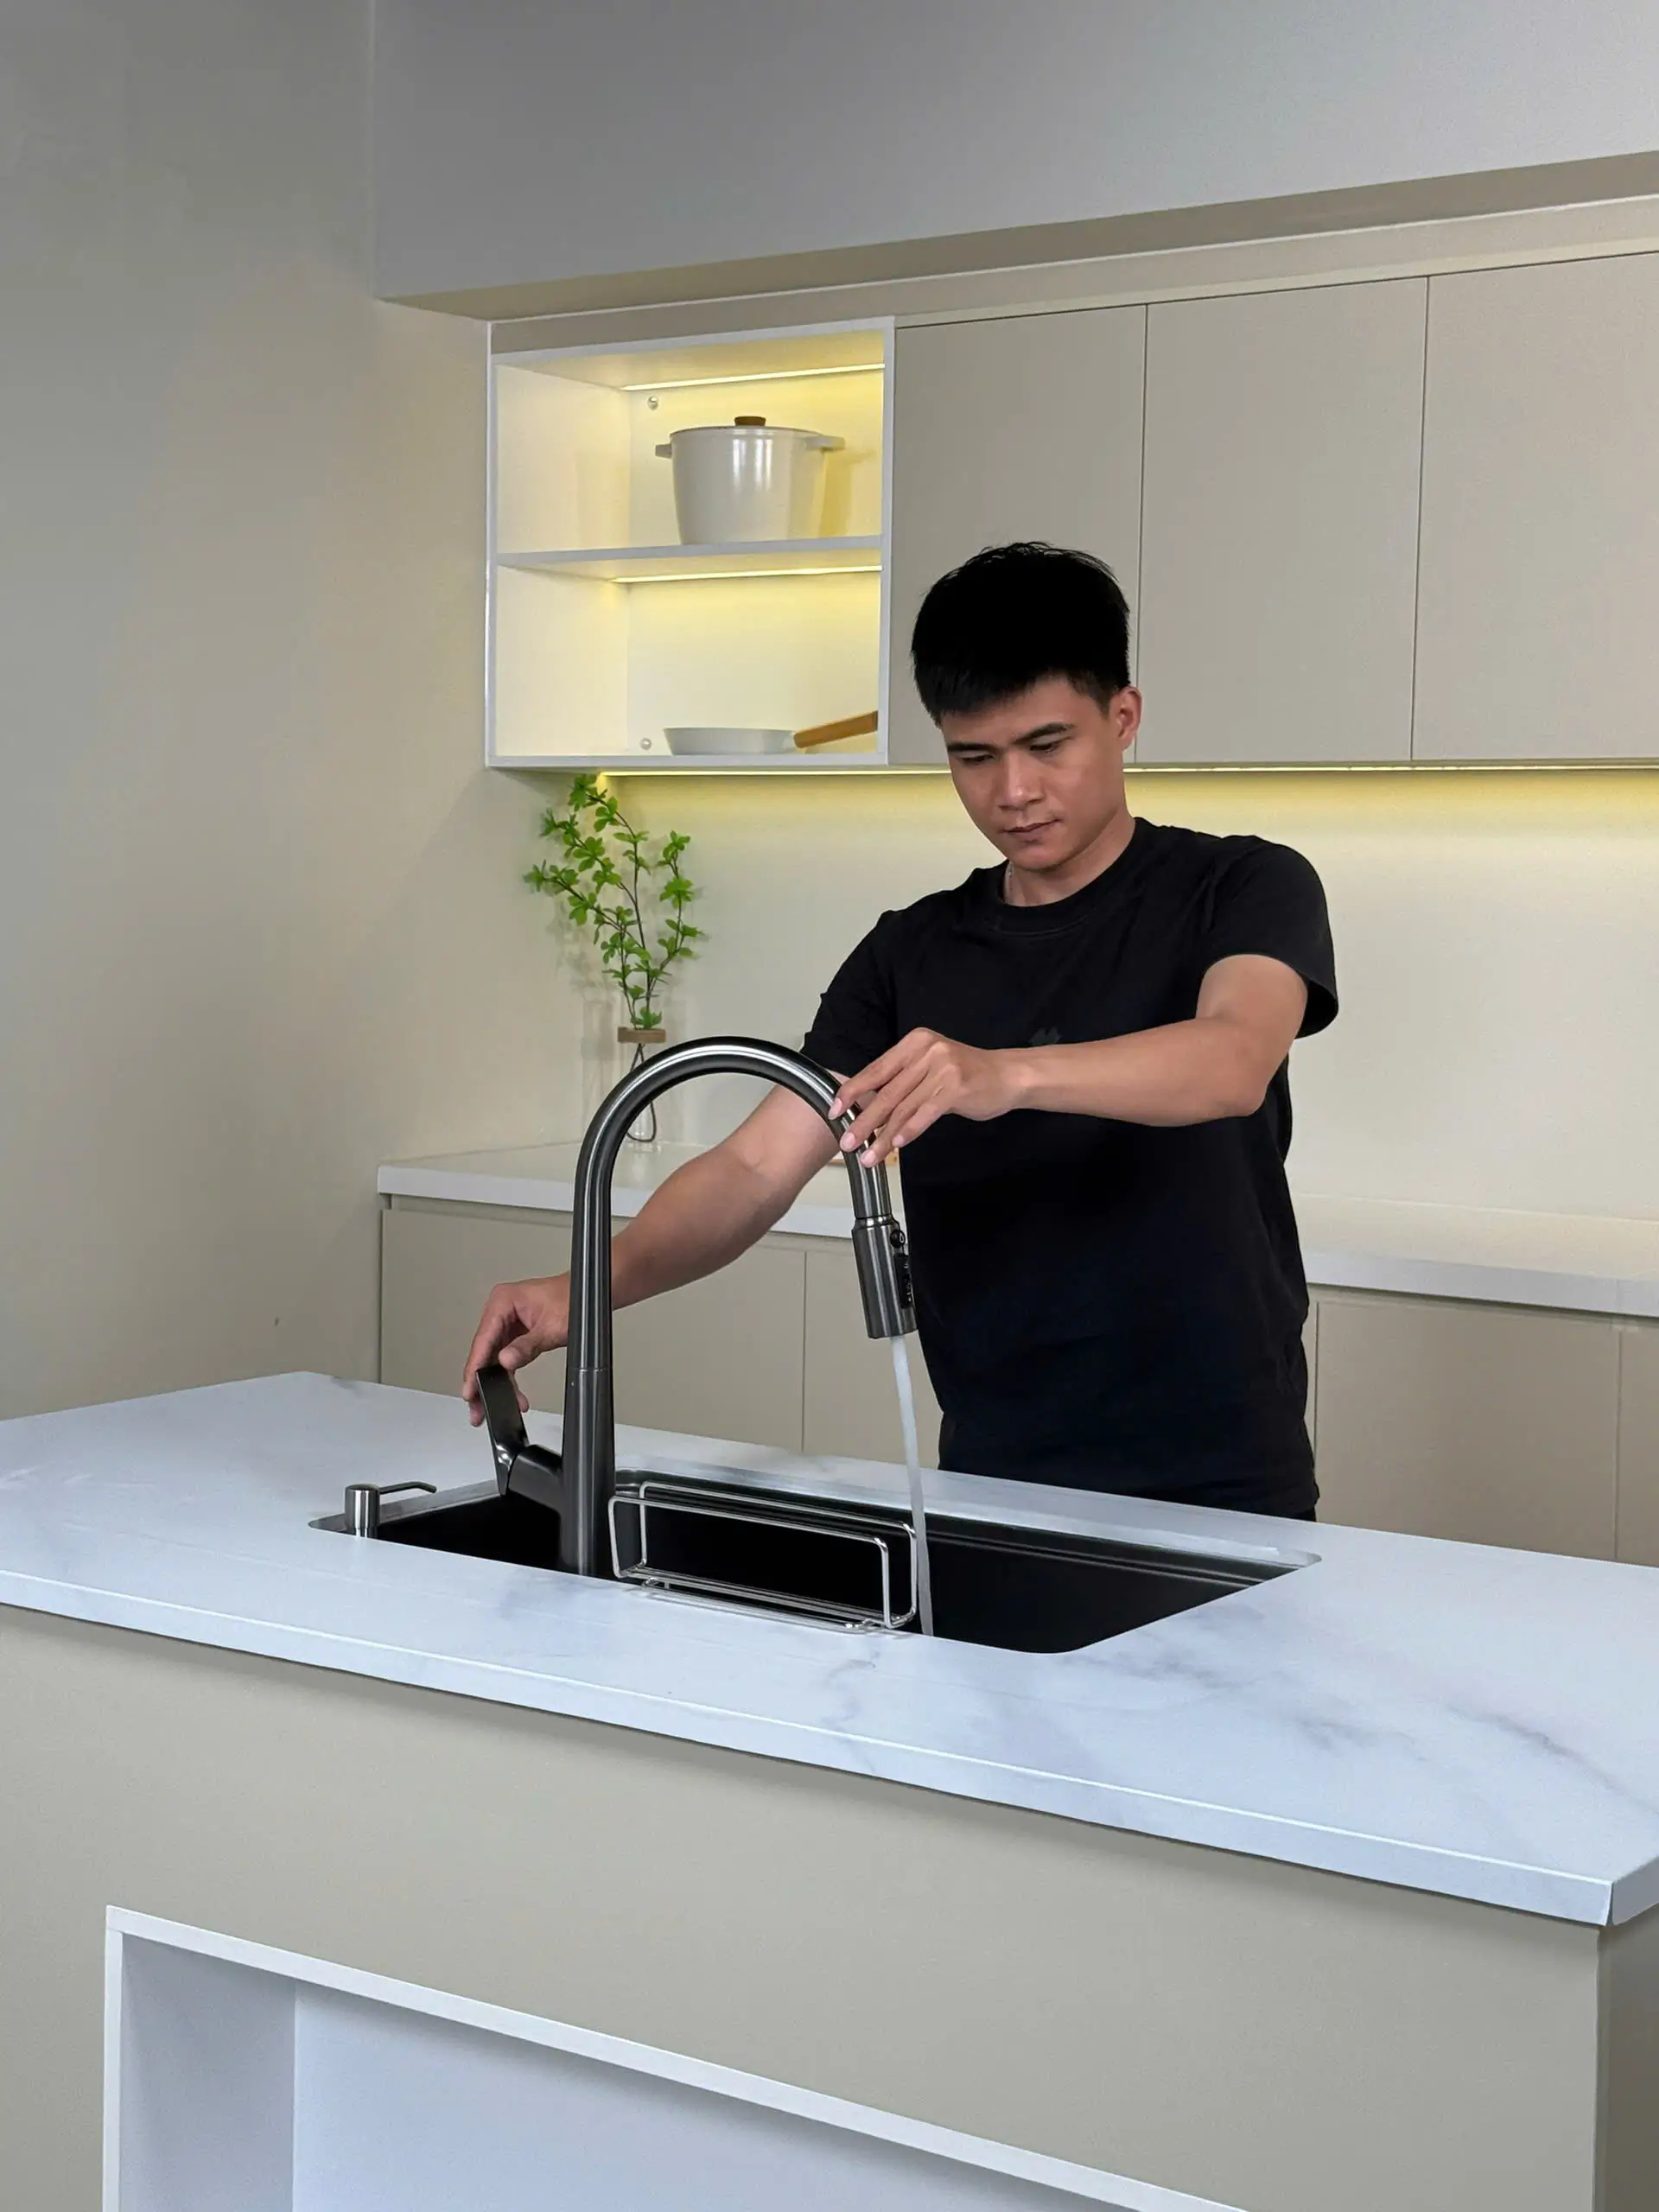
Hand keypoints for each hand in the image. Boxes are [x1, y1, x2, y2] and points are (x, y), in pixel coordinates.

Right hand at [462, 1275, 570, 1423]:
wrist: (587, 1297)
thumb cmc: (573, 1300)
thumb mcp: (551, 1328)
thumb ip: (527, 1346)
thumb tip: (505, 1361)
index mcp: (503, 1300)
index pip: (483, 1339)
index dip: (475, 1367)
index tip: (469, 1390)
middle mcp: (501, 1310)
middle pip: (483, 1351)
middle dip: (480, 1381)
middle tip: (476, 1407)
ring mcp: (507, 1321)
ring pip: (492, 1358)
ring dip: (493, 1382)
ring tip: (488, 1406)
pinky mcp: (515, 1332)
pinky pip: (505, 1357)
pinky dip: (507, 1376)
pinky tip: (510, 1393)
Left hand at [831, 1029, 1025, 1166]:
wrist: (1008, 1076)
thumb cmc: (966, 1075)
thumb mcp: (930, 1068)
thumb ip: (903, 1081)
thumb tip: (868, 1108)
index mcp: (914, 1043)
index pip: (875, 1069)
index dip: (852, 1091)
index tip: (833, 1111)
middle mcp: (926, 1050)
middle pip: (886, 1091)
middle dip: (863, 1121)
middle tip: (846, 1142)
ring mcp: (942, 1068)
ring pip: (903, 1107)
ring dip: (882, 1136)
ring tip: (868, 1156)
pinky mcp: (956, 1087)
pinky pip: (925, 1113)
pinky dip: (908, 1131)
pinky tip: (896, 1145)